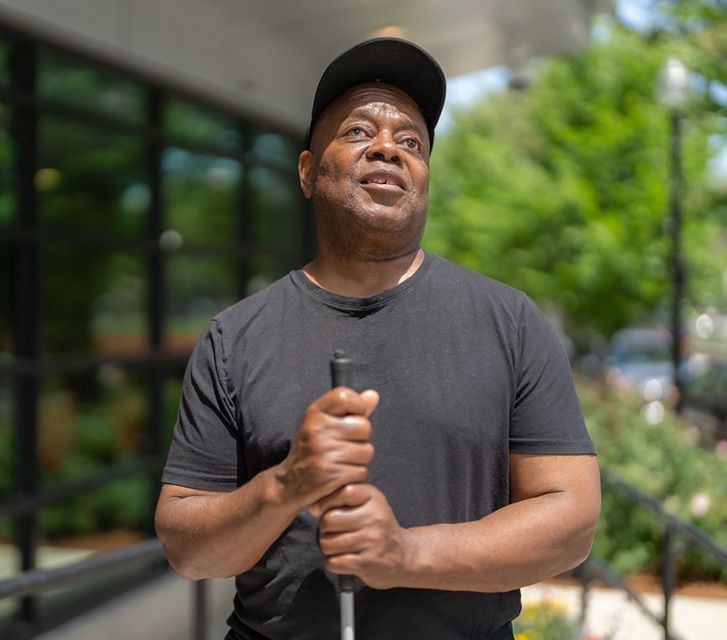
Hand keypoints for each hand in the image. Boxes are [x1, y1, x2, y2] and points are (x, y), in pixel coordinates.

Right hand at [275, 387, 378, 511]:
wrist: (288, 485)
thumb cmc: (310, 452)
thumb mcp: (324, 425)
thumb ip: (351, 410)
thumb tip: (373, 395)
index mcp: (314, 414)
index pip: (344, 397)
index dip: (357, 406)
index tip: (353, 418)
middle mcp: (317, 430)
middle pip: (364, 427)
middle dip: (360, 440)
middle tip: (343, 447)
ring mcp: (322, 453)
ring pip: (366, 452)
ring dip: (358, 461)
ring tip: (340, 463)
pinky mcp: (329, 475)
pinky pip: (361, 473)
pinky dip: (354, 478)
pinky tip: (339, 477)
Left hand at [316, 483, 410, 589]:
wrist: (404, 557)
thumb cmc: (378, 527)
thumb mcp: (367, 504)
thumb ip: (340, 499)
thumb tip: (312, 507)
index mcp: (373, 497)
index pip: (341, 492)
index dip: (328, 502)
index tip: (330, 510)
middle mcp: (374, 517)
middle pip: (328, 520)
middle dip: (326, 528)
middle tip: (336, 531)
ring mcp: (371, 541)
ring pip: (327, 543)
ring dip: (329, 547)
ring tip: (342, 546)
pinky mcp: (367, 563)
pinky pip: (333, 562)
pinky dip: (334, 563)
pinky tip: (346, 559)